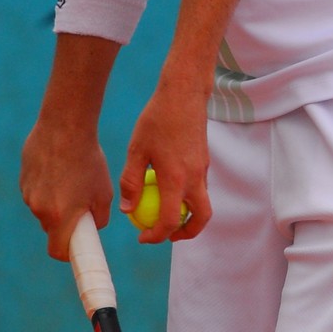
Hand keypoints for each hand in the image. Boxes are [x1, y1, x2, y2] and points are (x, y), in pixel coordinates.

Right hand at [20, 117, 113, 259]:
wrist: (65, 127)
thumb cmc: (89, 160)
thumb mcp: (103, 193)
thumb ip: (99, 218)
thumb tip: (93, 226)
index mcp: (60, 217)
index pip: (58, 251)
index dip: (68, 254)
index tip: (77, 249)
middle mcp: (39, 209)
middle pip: (51, 229)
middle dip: (65, 223)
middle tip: (80, 206)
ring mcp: (28, 193)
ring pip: (43, 209)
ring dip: (55, 202)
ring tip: (71, 179)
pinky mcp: (23, 179)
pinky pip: (36, 192)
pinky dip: (46, 187)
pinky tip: (58, 169)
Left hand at [122, 75, 211, 243]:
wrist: (184, 94)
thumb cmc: (157, 119)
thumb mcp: (136, 150)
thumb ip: (131, 181)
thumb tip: (128, 210)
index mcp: (176, 178)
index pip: (170, 220)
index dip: (157, 235)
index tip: (143, 237)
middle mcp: (195, 178)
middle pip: (200, 218)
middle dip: (186, 233)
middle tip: (166, 235)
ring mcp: (203, 169)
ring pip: (202, 203)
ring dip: (187, 214)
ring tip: (164, 212)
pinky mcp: (204, 161)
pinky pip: (200, 187)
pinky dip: (188, 196)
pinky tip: (168, 186)